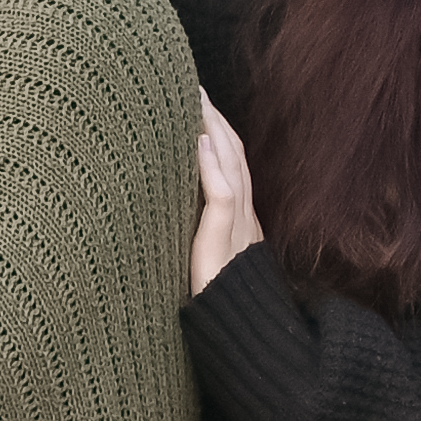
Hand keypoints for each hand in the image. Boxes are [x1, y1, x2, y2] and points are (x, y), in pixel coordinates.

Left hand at [190, 92, 262, 294]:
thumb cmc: (217, 303)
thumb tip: (176, 211)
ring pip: (231, 166)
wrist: (238, 334)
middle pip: (234, 155)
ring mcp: (237, 227)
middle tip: (194, 87)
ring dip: (214, 130)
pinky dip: (212, 167)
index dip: (219, 132)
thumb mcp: (207, 259)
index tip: (199, 105)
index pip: (232, 163)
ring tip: (196, 100)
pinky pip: (222, 197)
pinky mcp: (224, 242)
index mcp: (241, 219)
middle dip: (216, 119)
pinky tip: (198, 143)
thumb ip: (202, 235)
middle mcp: (243, 217)